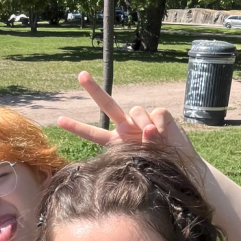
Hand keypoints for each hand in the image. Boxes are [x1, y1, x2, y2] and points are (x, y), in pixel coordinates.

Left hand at [57, 71, 203, 168]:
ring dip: (143, 124)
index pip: (94, 134)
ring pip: (136, 110)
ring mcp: (142, 119)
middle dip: (94, 90)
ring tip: (153, 139)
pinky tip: (164, 133)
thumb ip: (138, 145)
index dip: (77, 127)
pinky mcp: (160, 114)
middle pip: (108, 105)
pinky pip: (155, 113)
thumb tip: (146, 127)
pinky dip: (159, 124)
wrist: (181, 165)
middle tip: (81, 74)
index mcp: (117, 141)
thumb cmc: (157, 165)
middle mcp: (126, 126)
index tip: (59, 120)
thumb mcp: (141, 160)